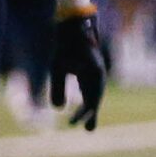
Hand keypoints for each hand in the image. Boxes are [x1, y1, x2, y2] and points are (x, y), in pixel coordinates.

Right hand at [51, 11, 108, 128]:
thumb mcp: (58, 70)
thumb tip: (59, 108)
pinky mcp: (96, 66)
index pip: (88, 98)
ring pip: (96, 94)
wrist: (69, 26)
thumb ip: (59, 89)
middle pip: (94, 98)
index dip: (85, 112)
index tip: (83, 127)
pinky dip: (90, 97)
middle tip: (89, 130)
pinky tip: (87, 106)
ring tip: (83, 121)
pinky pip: (94, 85)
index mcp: (86, 76)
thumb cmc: (64, 46)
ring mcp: (97, 70)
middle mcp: (95, 75)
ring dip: (89, 108)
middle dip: (90, 114)